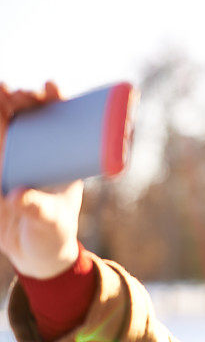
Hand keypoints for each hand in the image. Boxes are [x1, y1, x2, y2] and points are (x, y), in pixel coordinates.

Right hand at [0, 82, 82, 278]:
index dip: (56, 100)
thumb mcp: (50, 220)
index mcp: (62, 158)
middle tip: (15, 92)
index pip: (60, 121)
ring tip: (0, 88)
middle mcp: (37, 153)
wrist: (36, 254)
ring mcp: (14, 159)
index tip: (51, 87)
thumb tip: (16, 195)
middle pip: (28, 116)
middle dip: (21, 98)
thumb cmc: (54, 233)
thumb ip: (36, 209)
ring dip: (0, 106)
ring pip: (4, 125)